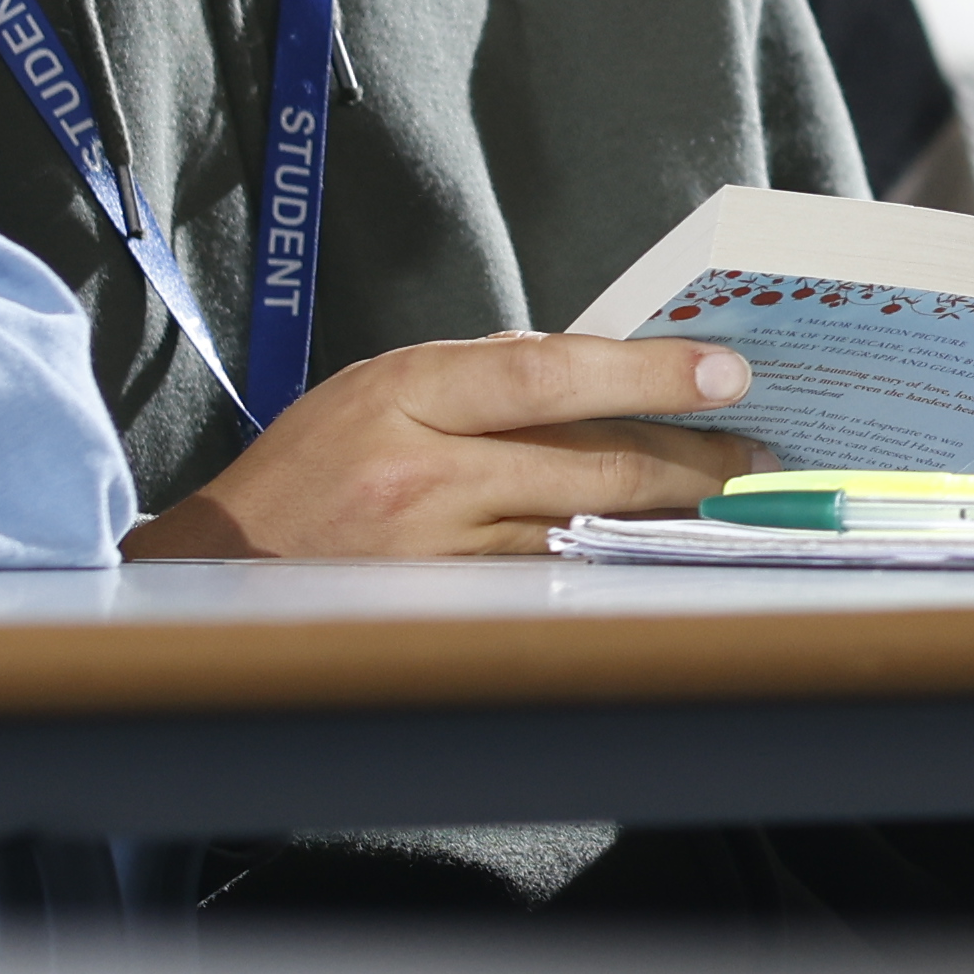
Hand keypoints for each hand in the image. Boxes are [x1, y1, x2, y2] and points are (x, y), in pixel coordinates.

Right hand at [147, 330, 767, 562]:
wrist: (218, 567)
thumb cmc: (309, 468)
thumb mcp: (381, 388)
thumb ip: (481, 380)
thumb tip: (602, 370)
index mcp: (406, 389)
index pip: (549, 371)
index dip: (646, 372)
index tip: (724, 371)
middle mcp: (421, 467)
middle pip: (586, 457)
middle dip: (687, 455)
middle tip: (755, 452)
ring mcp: (433, 546)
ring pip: (581, 524)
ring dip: (665, 515)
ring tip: (728, 500)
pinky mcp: (442, 603)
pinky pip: (549, 577)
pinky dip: (609, 559)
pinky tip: (656, 552)